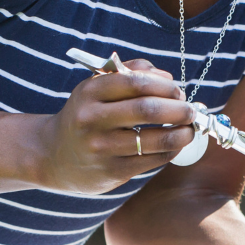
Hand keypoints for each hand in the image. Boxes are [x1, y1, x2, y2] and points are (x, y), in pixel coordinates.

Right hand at [37, 58, 196, 193]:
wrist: (53, 156)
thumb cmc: (87, 114)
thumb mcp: (98, 87)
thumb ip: (132, 72)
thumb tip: (168, 78)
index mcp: (91, 92)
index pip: (136, 82)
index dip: (165, 86)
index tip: (179, 91)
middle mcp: (92, 119)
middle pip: (148, 110)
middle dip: (179, 109)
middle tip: (191, 110)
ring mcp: (101, 148)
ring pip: (156, 139)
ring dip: (183, 133)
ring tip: (189, 129)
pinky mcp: (110, 172)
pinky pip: (152, 160)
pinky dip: (171, 151)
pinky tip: (174, 144)